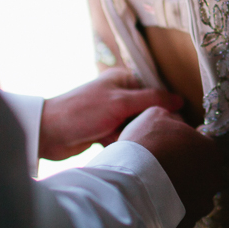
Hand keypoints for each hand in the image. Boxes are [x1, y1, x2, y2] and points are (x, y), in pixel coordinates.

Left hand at [38, 68, 182, 160]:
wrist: (48, 134)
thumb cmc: (82, 112)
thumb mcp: (121, 102)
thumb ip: (151, 99)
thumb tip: (179, 100)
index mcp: (123, 80)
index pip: (155, 91)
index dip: (165, 107)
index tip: (175, 122)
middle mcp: (119, 95)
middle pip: (147, 111)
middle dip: (148, 124)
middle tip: (152, 136)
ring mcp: (112, 114)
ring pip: (136, 127)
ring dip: (134, 136)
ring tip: (129, 141)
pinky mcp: (105, 131)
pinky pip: (124, 138)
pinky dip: (123, 143)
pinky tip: (118, 147)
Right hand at [119, 107, 222, 227]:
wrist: (131, 183)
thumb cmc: (146, 144)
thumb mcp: (156, 115)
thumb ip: (172, 116)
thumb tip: (175, 119)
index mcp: (212, 150)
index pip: (207, 149)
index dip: (189, 149)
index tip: (172, 150)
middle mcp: (215, 178)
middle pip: (206, 175)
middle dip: (191, 173)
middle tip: (167, 169)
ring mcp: (203, 203)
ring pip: (197, 197)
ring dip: (183, 194)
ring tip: (158, 189)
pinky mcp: (190, 223)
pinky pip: (183, 216)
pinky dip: (173, 211)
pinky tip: (156, 203)